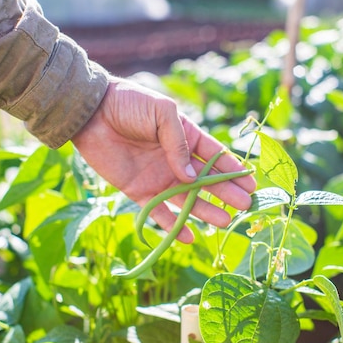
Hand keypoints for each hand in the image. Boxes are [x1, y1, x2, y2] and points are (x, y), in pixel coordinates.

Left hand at [71, 77, 255, 242]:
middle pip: (207, 181)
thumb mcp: (162, 113)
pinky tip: (189, 238)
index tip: (251, 185)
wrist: (91, 113)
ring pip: (188, 199)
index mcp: (186, 136)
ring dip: (206, 211)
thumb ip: (178, 143)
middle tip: (244, 207)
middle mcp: (175, 160)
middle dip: (226, 193)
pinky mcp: (139, 191)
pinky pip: (159, 212)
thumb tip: (191, 178)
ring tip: (225, 222)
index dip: (234, 170)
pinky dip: (173, 226)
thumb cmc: (129, 103)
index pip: (216, 156)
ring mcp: (159, 177)